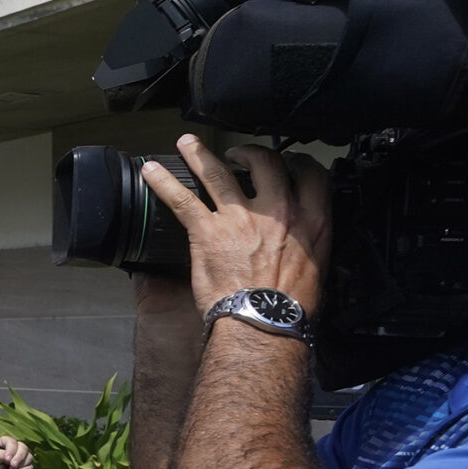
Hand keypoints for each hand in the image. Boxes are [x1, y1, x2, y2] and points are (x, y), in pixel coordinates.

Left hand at [0, 435, 34, 468]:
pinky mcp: (22, 468)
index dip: (12, 449)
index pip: (12, 441)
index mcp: (3, 444)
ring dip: (23, 463)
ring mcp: (18, 459)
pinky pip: (30, 466)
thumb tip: (12, 456)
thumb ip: (1, 454)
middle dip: (19, 456)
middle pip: (23, 447)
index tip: (7, 459)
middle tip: (12, 465)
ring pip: (28, 456)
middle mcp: (12, 450)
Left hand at [139, 135, 330, 317]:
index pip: (312, 175)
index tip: (287, 164)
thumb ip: (308, 243)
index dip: (298, 163)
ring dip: (201, 154)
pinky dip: (163, 182)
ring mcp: (241, 218)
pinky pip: (182, 198)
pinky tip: (151, 172)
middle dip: (251, 152)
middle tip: (238, 155)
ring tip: (188, 144)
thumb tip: (301, 240)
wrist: (262, 325)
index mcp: (311, 221)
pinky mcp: (208, 230)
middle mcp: (278, 212)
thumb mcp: (317, 268)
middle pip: (267, 163)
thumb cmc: (288, 308)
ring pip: (219, 173)